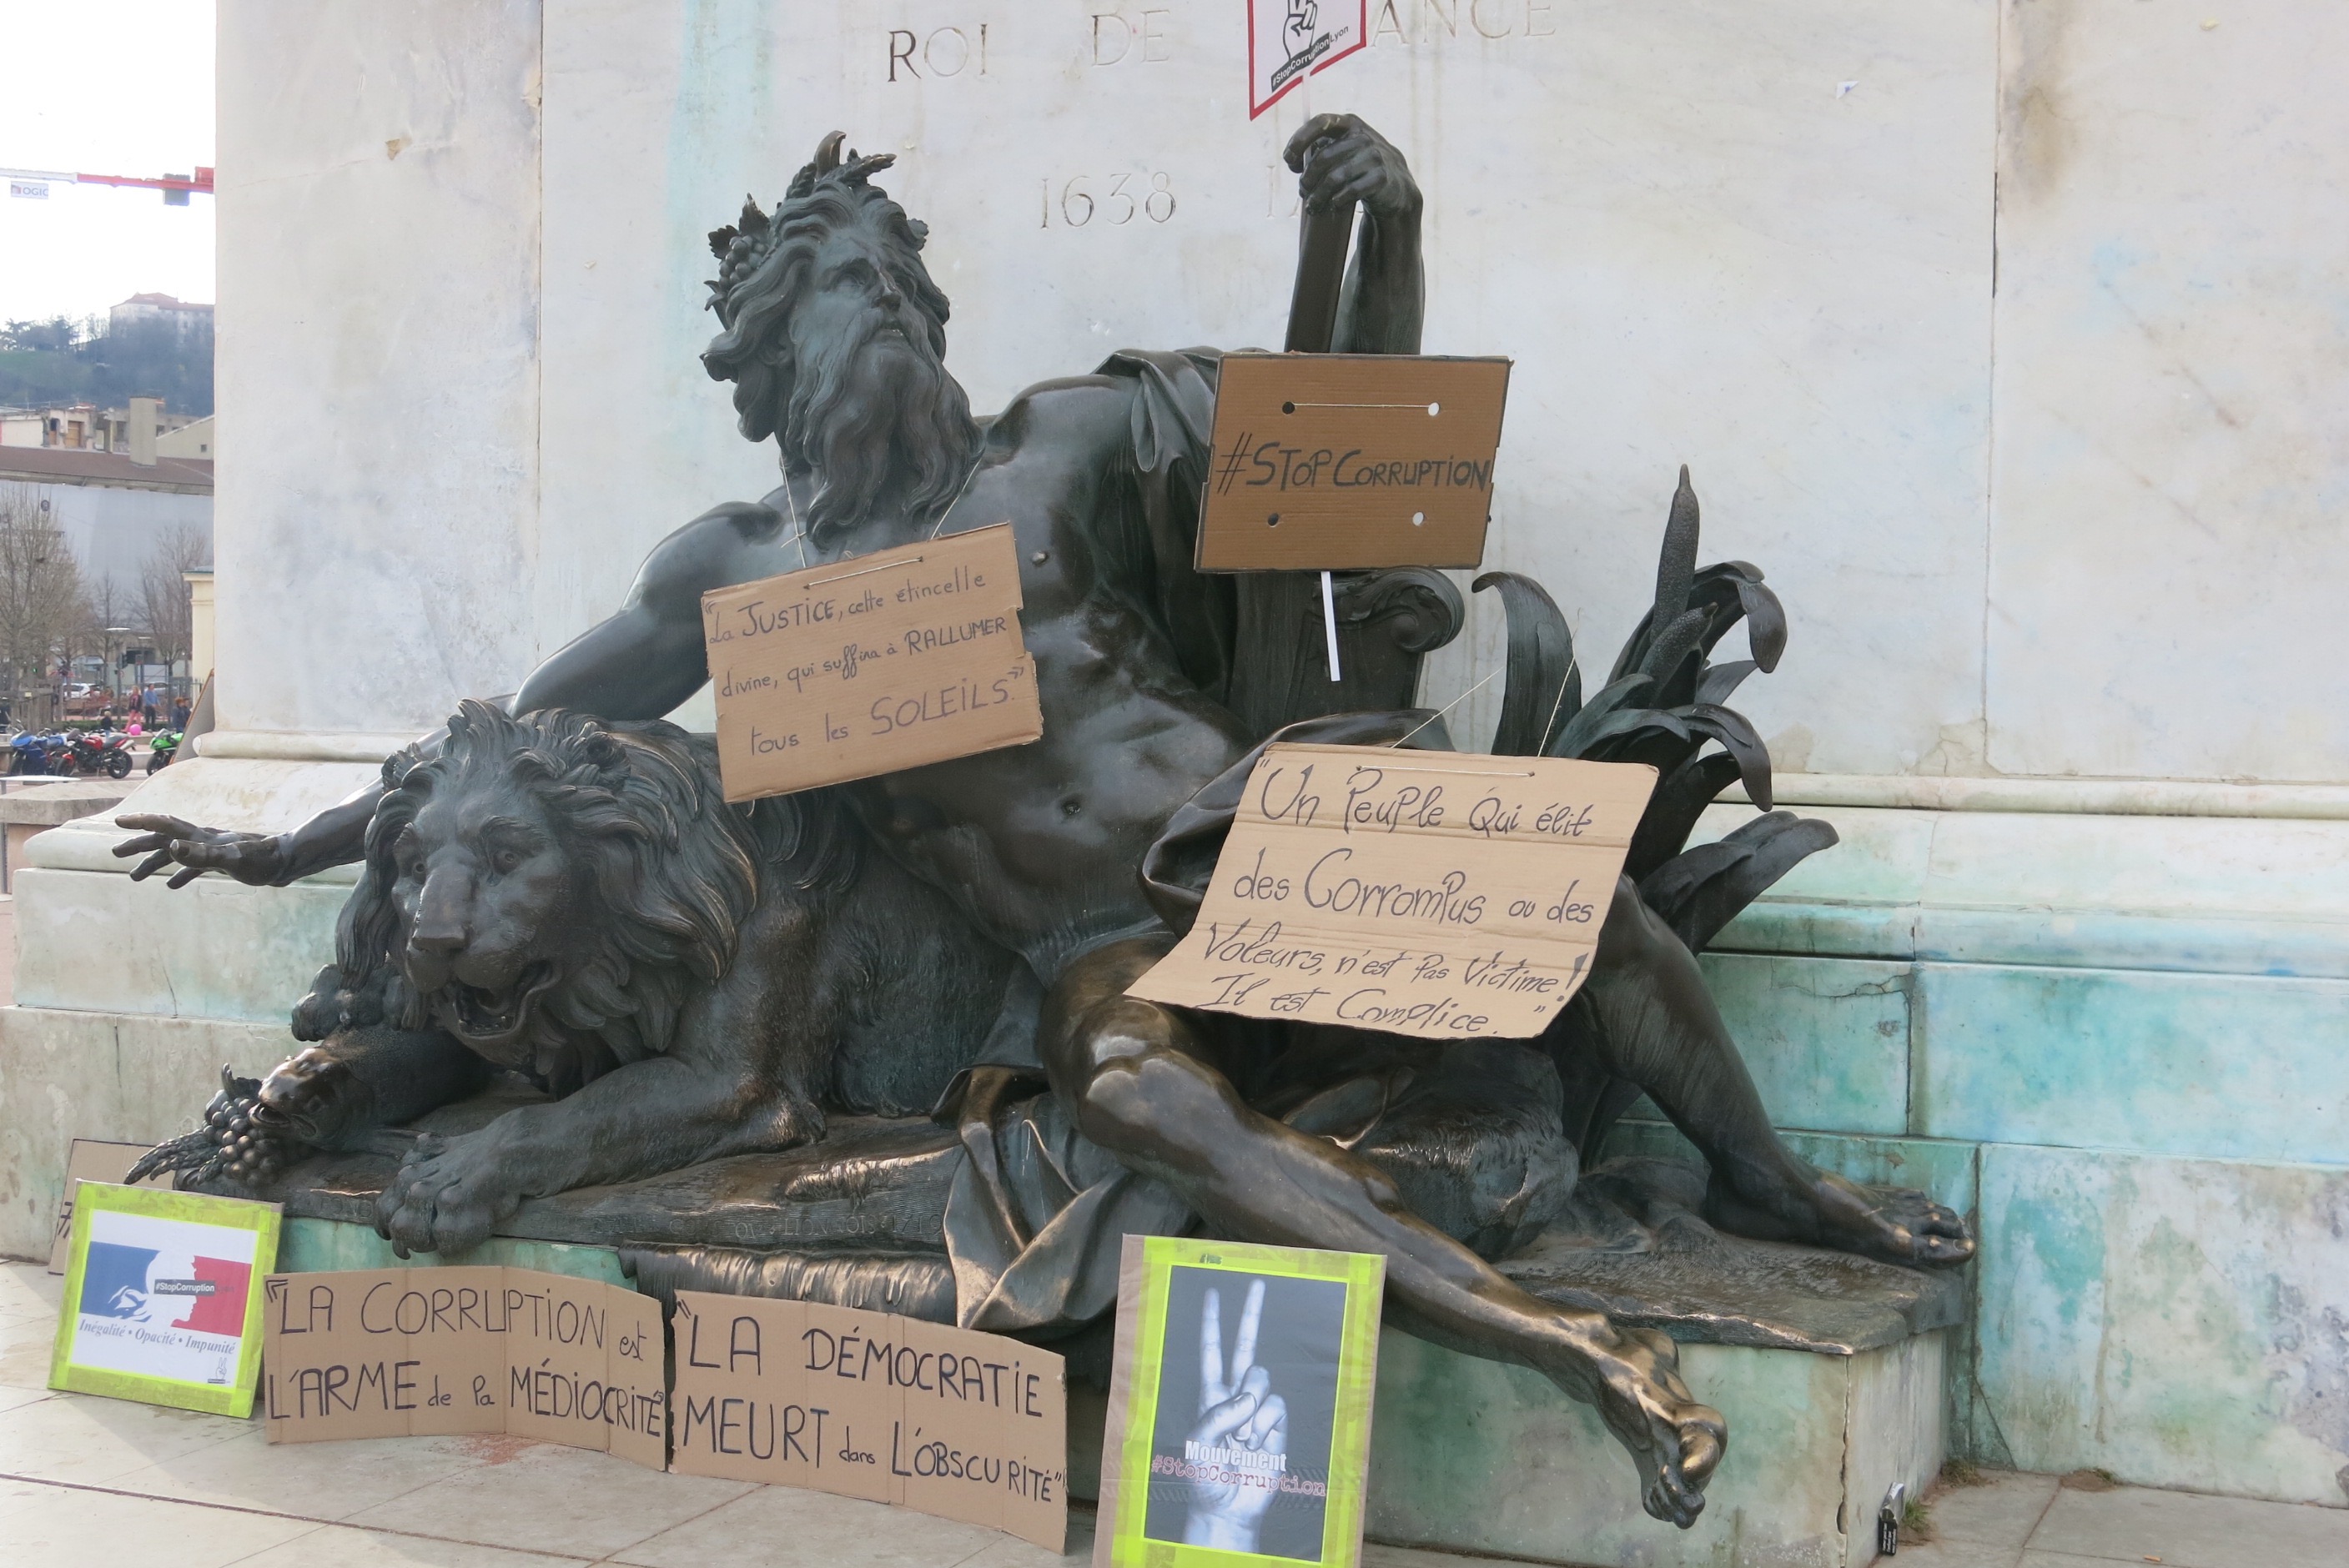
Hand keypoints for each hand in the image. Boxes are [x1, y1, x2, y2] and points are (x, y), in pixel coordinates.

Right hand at [113, 814, 289, 888]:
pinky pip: (195, 867)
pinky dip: (180, 874)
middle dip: (140, 845)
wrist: (289, 862)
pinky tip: (172, 886)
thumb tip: (171, 848)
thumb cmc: (263, 860)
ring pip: (177, 855)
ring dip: (155, 863)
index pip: (165, 826)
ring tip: (134, 877)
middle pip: (165, 840)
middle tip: (115, 853)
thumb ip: (201, 854)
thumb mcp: (231, 859)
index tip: (118, 822)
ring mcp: (214, 851)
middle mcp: (205, 841)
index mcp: (202, 838)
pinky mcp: (224, 863)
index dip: (141, 823)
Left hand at [1182, 1279, 1286, 1552]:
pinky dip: (1265, 1426)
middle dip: (1250, 1314)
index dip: (1212, 1322)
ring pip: (1262, 1379)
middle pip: (1245, 1347)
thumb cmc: (1205, 1477)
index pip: (1211, 1350)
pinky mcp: (1277, 1424)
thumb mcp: (1197, 1444)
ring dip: (1251, 1409)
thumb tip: (1250, 1397)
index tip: (1213, 1292)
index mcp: (1210, 1394)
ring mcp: (1257, 1408)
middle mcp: (1234, 1395)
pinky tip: (1257, 1445)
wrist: (1229, 1507)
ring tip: (1241, 1440)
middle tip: (1258, 1283)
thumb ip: (1219, 1416)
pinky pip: (1275, 1407)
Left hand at [1284, 114, 1420, 218]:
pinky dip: (1338, 200)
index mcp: (1350, 124)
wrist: (1395, 184)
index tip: (1288, 159)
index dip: (1300, 139)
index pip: (1321, 123)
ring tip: (1312, 206)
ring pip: (1334, 178)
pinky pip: (1351, 191)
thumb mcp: (1345, 148)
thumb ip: (1322, 148)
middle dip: (1308, 178)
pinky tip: (1333, 205)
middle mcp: (1362, 137)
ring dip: (1318, 195)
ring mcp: (1374, 157)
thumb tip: (1293, 161)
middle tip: (1303, 192)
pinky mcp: (1381, 178)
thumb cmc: (1360, 165)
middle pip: (1323, 158)